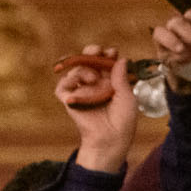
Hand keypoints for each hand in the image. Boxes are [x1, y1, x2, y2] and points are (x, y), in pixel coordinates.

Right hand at [54, 45, 138, 170]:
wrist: (111, 139)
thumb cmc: (123, 121)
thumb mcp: (127, 97)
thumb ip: (122, 78)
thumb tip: (122, 59)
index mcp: (110, 81)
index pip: (105, 61)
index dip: (107, 54)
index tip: (112, 52)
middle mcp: (94, 84)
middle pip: (88, 60)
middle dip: (91, 51)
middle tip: (97, 51)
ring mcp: (81, 91)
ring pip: (75, 70)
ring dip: (83, 68)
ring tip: (93, 78)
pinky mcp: (70, 100)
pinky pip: (62, 86)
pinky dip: (68, 81)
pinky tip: (80, 85)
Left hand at [152, 8, 190, 75]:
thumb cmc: (183, 76)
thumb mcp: (176, 77)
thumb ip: (176, 70)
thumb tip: (180, 59)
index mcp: (163, 43)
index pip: (160, 32)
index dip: (170, 39)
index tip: (181, 49)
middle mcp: (175, 31)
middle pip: (177, 21)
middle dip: (187, 33)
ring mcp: (190, 26)